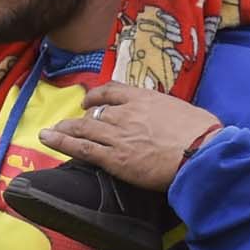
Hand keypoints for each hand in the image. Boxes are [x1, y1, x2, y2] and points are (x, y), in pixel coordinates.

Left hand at [38, 82, 222, 190]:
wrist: (201, 152)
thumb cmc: (202, 133)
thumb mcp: (182, 111)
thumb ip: (166, 112)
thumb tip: (167, 118)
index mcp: (144, 98)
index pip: (113, 91)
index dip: (97, 96)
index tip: (91, 101)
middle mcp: (126, 112)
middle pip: (96, 112)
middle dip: (81, 119)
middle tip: (69, 124)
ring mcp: (118, 134)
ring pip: (83, 129)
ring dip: (64, 130)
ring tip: (49, 132)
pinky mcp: (114, 157)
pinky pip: (82, 148)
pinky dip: (61, 143)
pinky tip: (47, 139)